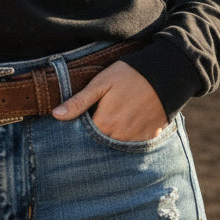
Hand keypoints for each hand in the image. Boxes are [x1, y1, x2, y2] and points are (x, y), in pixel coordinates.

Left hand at [51, 60, 168, 141]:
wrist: (164, 73)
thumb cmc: (129, 75)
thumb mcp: (100, 83)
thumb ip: (79, 102)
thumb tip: (56, 115)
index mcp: (104, 124)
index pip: (84, 137)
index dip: (80, 129)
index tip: (81, 120)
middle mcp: (120, 137)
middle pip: (101, 143)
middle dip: (96, 135)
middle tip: (100, 116)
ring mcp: (136, 139)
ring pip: (117, 145)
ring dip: (112, 137)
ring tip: (114, 119)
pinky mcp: (150, 137)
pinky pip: (135, 145)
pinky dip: (129, 137)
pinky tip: (129, 122)